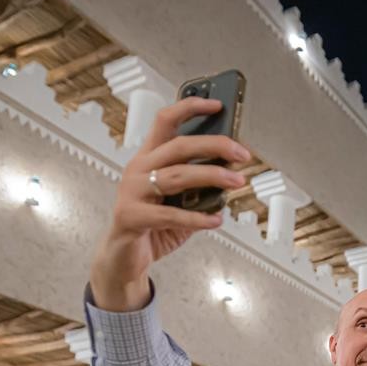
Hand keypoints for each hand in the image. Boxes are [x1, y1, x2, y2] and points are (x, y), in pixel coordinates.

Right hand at [90, 96, 251, 310]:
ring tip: (237, 182)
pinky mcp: (131, 217)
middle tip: (242, 154)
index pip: (165, 121)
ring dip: (212, 177)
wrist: (123, 260)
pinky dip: (197, 218)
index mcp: (148, 158)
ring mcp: (131, 193)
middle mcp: (138, 169)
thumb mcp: (178, 201)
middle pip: (179, 146)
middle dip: (215, 145)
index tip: (218, 104)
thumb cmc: (153, 226)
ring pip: (177, 176)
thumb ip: (198, 187)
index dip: (190, 107)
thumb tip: (232, 173)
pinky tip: (216, 220)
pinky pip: (170, 215)